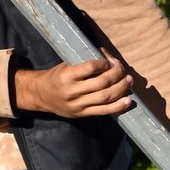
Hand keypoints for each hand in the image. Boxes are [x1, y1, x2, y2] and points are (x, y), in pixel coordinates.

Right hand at [13, 51, 133, 117]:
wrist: (40, 95)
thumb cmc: (56, 77)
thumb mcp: (66, 66)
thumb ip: (85, 62)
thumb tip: (108, 56)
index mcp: (65, 76)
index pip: (90, 68)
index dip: (104, 63)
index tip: (109, 62)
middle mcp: (71, 91)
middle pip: (101, 83)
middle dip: (117, 74)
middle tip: (122, 69)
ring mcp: (77, 104)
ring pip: (105, 96)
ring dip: (121, 88)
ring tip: (128, 81)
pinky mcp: (82, 114)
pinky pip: (103, 111)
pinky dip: (118, 106)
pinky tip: (128, 101)